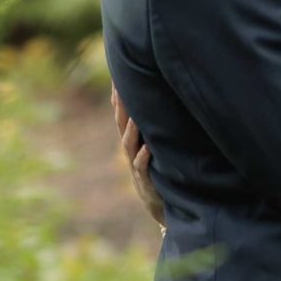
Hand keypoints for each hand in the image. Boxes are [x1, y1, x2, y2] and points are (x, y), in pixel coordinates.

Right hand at [111, 84, 165, 228]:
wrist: (159, 203)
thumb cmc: (160, 171)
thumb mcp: (155, 147)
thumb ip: (155, 127)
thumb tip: (163, 100)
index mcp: (133, 140)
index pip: (123, 114)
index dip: (119, 96)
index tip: (118, 76)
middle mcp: (131, 150)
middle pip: (122, 124)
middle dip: (122, 106)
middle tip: (120, 87)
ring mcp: (136, 165)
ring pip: (129, 144)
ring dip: (132, 130)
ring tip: (135, 115)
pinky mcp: (145, 180)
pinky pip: (142, 167)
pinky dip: (144, 157)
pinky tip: (148, 148)